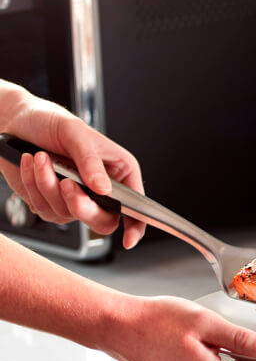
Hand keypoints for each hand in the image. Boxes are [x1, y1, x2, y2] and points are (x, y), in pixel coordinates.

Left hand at [0, 82, 145, 248]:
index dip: (135, 225)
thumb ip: (90, 162)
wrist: (15, 122)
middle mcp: (100, 189)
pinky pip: (45, 208)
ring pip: (69, 214)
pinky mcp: (51, 202)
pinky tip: (32, 164)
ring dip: (49, 186)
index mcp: (119, 171)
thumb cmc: (51, 122)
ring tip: (41, 159)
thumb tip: (103, 189)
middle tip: (68, 186)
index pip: (135, 206)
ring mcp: (75, 198)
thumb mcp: (75, 133)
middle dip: (83, 206)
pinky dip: (34, 185)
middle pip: (103, 220)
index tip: (128, 238)